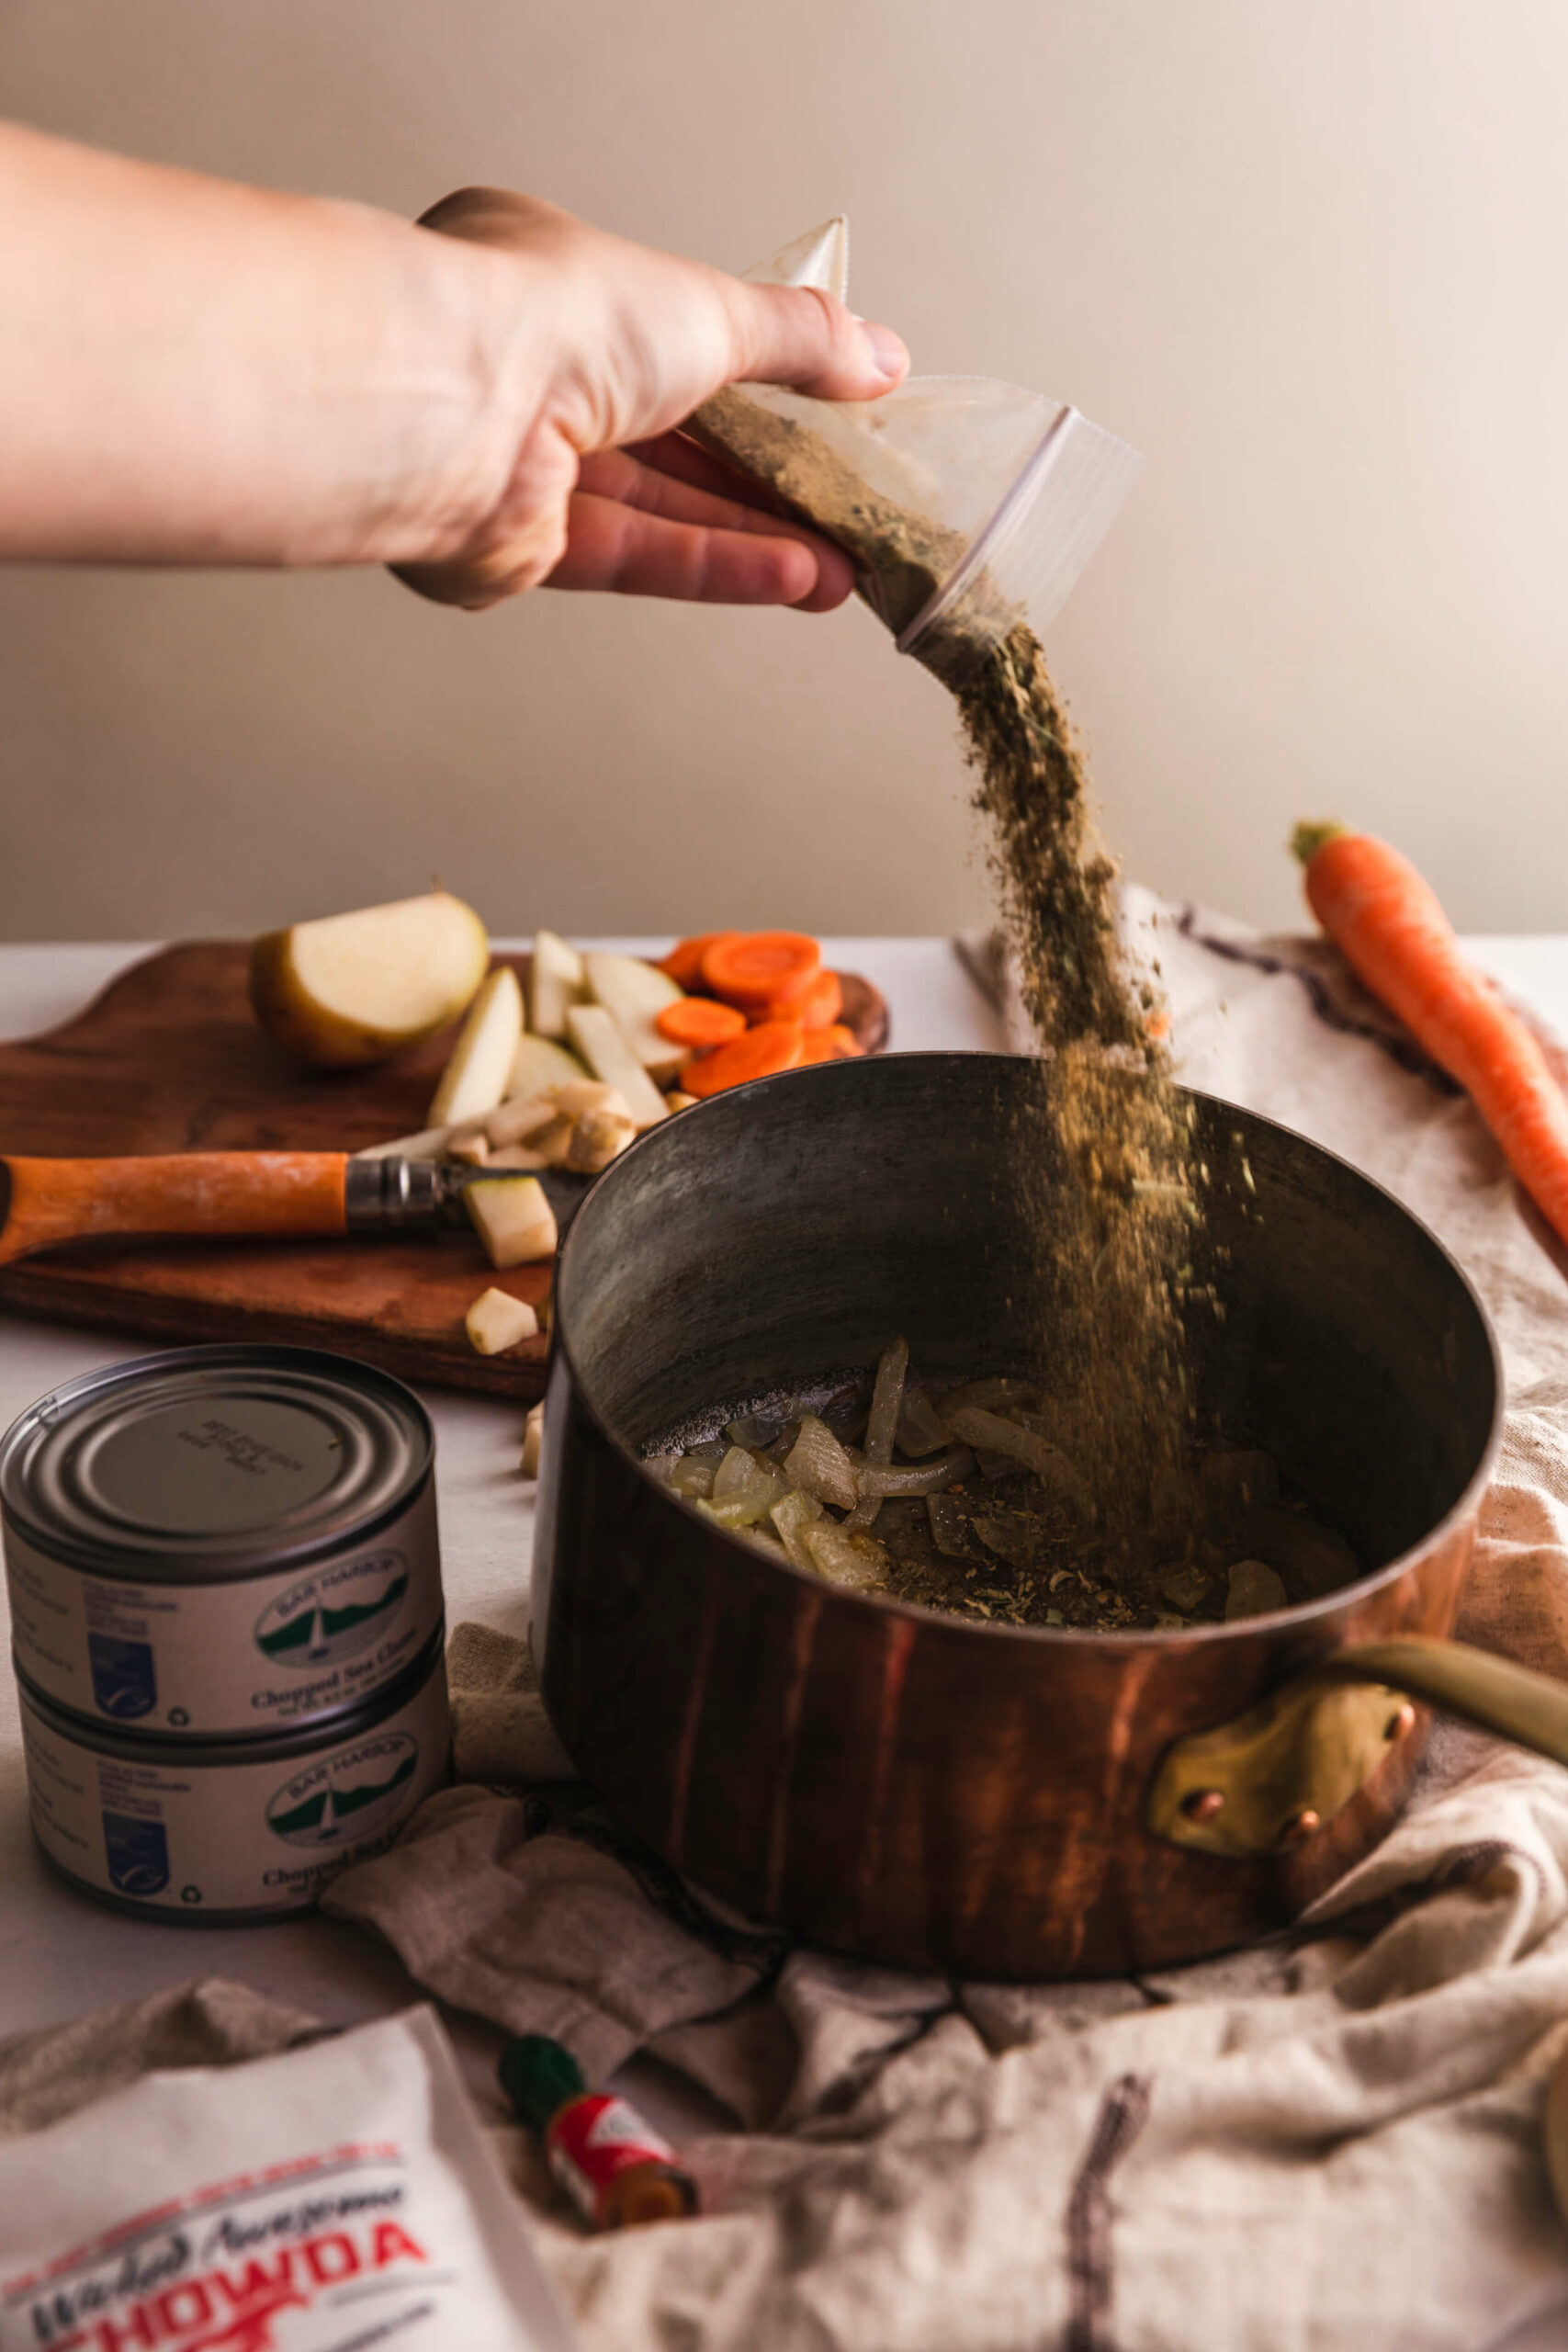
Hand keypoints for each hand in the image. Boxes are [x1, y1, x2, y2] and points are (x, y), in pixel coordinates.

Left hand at [392, 190, 908, 612]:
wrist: (447, 407)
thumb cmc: (548, 318)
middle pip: (668, 436)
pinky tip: (790, 578)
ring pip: (656, 506)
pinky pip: (632, 554)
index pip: (665, 333)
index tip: (822, 410)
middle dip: (766, 480)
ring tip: (839, 568)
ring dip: (753, 536)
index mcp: (549, 281)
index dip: (750, 374)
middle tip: (847, 509)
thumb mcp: (709, 308)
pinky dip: (711, 565)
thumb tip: (880, 357)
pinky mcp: (515, 545)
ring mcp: (516, 462)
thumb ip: (796, 341)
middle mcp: (526, 370)